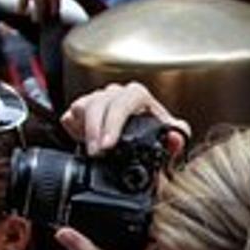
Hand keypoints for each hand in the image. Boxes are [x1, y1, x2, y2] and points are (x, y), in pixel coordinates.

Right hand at [63, 81, 191, 155]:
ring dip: (85, 131)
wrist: (139, 142)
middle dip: (95, 131)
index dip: (113, 122)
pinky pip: (71, 115)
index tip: (109, 145)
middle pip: (97, 104)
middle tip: (97, 154)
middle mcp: (116, 94)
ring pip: (82, 107)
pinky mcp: (82, 110)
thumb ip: (178, 139)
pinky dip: (73, 129)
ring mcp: (97, 100)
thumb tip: (175, 138)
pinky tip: (83, 141)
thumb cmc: (154, 135)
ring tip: (92, 152)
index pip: (123, 102)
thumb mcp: (169, 140)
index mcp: (137, 96)